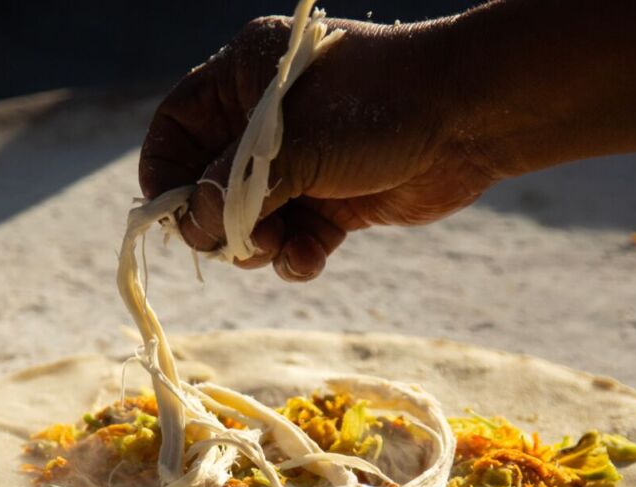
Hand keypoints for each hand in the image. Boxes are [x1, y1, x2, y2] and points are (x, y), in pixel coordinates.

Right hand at [139, 14, 495, 281]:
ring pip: (252, 219)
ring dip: (259, 245)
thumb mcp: (291, 146)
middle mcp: (268, 120)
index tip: (170, 216)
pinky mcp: (336, 200)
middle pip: (210, 183)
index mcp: (245, 78)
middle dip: (219, 221)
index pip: (176, 126)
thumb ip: (233, 187)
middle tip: (235, 244)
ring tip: (281, 246)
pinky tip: (311, 258)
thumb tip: (194, 227)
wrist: (470, 120)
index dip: (165, 172)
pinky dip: (296, 255)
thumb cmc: (377, 108)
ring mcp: (303, 162)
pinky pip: (296, 237)